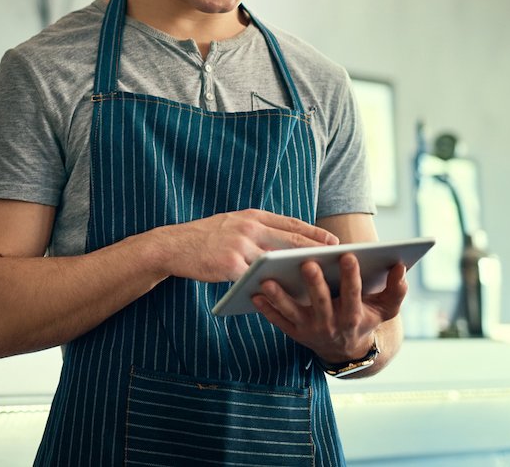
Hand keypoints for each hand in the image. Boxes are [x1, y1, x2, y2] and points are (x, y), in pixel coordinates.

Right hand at [159, 209, 338, 283]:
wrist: (173, 246)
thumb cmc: (204, 237)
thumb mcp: (231, 223)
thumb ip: (255, 231)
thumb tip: (283, 246)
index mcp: (250, 215)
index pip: (289, 223)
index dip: (313, 232)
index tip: (332, 241)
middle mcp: (248, 227)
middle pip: (290, 240)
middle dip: (315, 250)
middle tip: (336, 260)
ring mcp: (239, 246)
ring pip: (277, 261)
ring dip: (297, 271)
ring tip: (316, 281)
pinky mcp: (230, 265)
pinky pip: (257, 278)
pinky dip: (272, 286)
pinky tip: (284, 294)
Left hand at [252, 253, 407, 363]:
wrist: (346, 351)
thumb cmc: (366, 319)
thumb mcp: (385, 309)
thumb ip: (396, 290)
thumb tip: (401, 268)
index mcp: (354, 316)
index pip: (353, 294)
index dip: (352, 277)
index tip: (348, 255)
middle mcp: (331, 325)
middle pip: (321, 303)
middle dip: (315, 284)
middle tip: (306, 263)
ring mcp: (311, 331)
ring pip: (293, 313)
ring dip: (280, 298)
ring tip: (267, 280)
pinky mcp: (294, 333)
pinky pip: (277, 322)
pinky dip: (265, 309)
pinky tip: (254, 294)